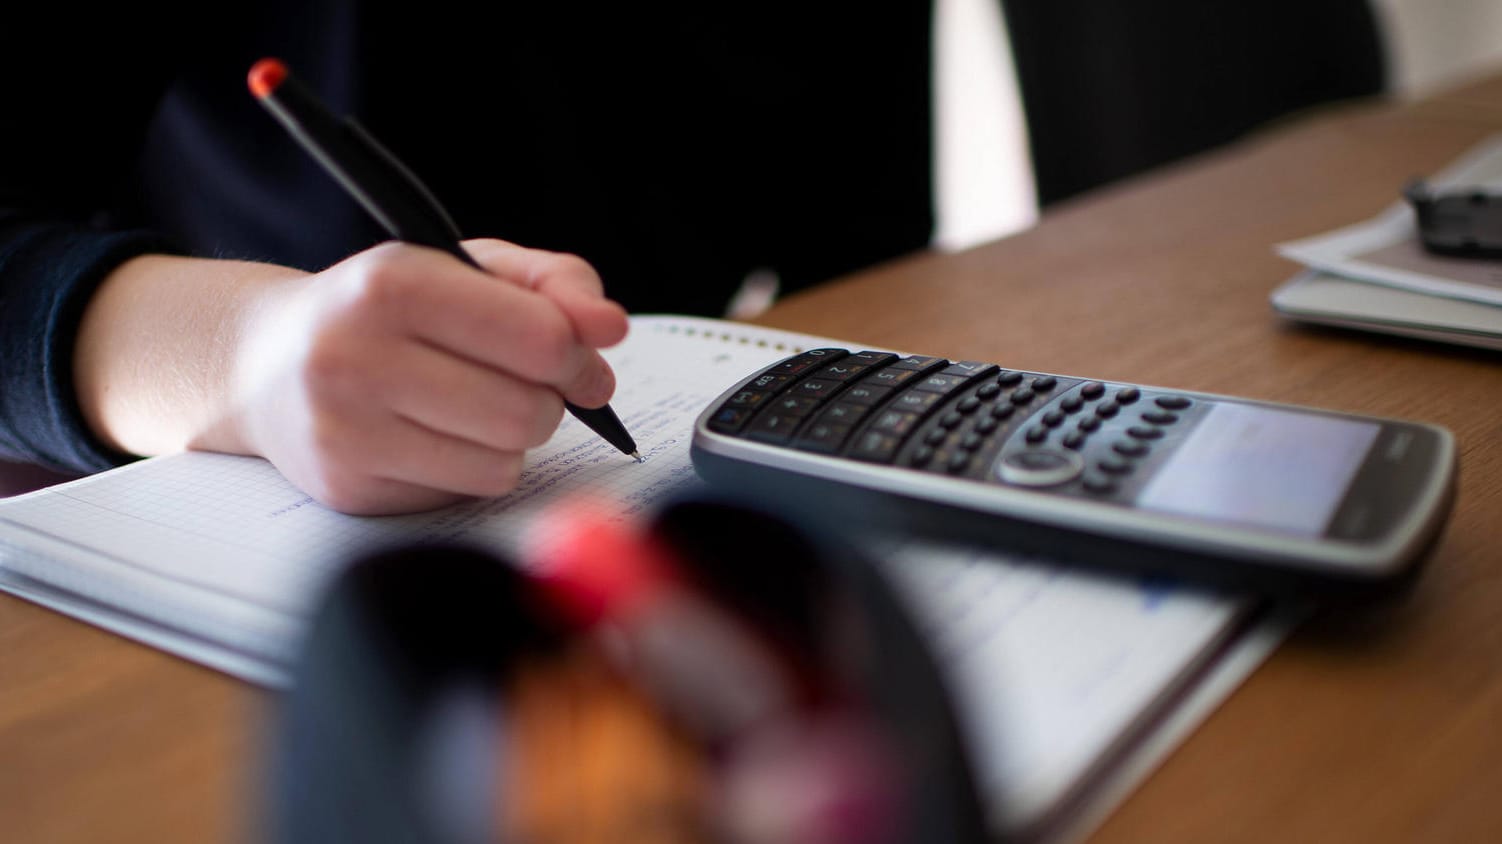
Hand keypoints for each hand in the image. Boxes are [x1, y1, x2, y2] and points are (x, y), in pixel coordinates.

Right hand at [229, 239, 627, 513]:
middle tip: (526, 386)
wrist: (263, 363)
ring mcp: (346, 430)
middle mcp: (357, 356)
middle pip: (528, 411)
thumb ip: (551, 282)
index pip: (538, 336)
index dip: (579, 355)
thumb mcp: (462, 267)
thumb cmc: (383, 310)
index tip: (580, 360)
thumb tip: (610, 326)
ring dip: (512, 440)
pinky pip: (464, 494)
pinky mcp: (348, 488)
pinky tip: (435, 437)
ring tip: (477, 409)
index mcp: (393, 284)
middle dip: (547, 402)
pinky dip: (472, 468)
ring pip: (503, 462)